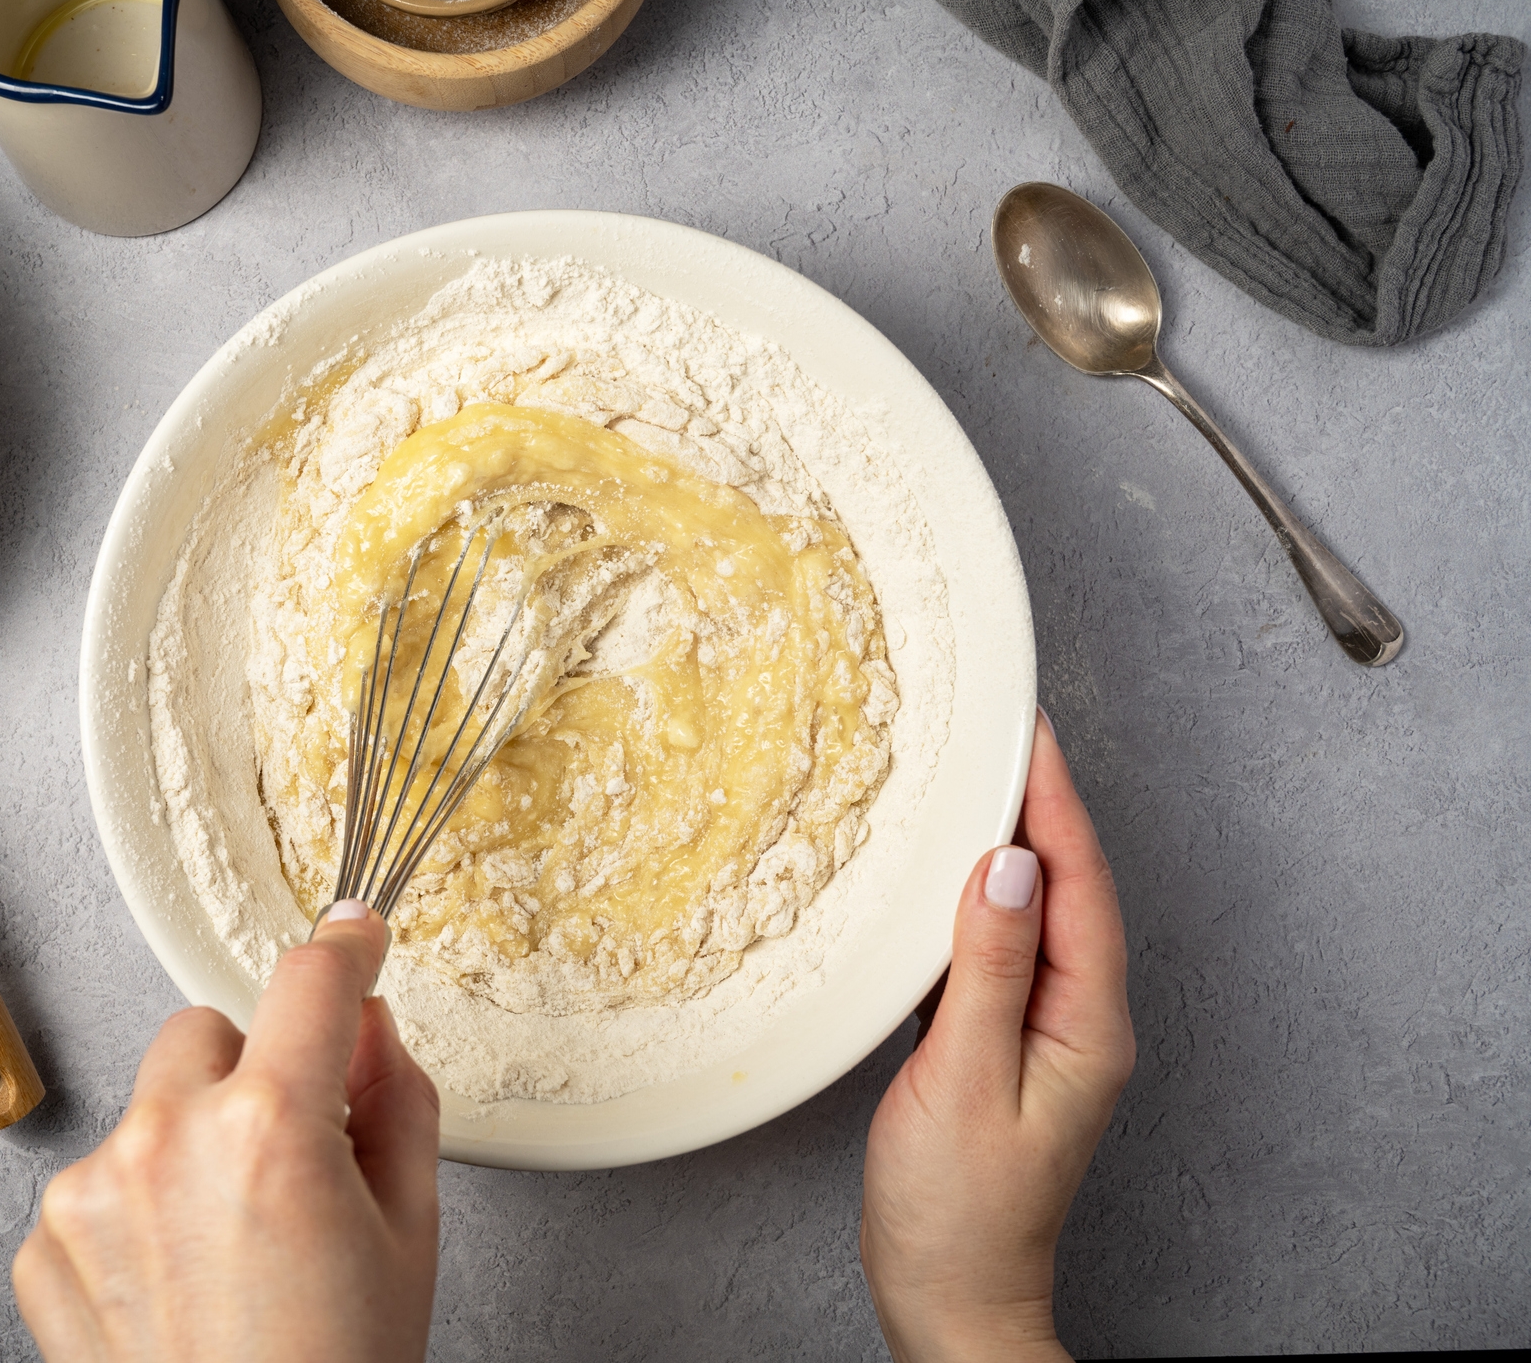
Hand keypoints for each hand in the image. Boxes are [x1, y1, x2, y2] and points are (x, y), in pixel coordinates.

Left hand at [12, 901, 439, 1361]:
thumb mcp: (409, 1234)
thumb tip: (369, 1025)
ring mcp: (89, 1193)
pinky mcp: (42, 1243)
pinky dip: (137, 1207)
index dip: (345, 947)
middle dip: (254, 1069)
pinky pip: (101, 1176)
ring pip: (149, 1103)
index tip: (354, 936)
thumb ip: (397, 1101)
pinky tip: (179, 1280)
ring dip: (190, 1138)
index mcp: (270, 1129)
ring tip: (230, 1244)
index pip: (310, 983)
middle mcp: (164, 1142)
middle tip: (290, 1156)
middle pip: (208, 1030)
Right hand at [860, 711, 1134, 1361]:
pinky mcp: (998, 1045)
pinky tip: (938, 877)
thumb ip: (987, 968)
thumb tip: (1006, 865)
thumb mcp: (966, 1079)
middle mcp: (1076, 1019)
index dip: (1053, 798)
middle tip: (998, 729)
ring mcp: (1040, 1031)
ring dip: (1001, 845)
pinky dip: (969, 900)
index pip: (1078, 883)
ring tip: (969, 779)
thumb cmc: (959, 1211)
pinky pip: (994, 949)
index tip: (1028, 728)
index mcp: (1087, 1023)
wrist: (949, 1297)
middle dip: (1035, 803)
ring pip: (1028, 913)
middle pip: (1064, 886)